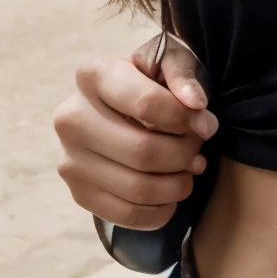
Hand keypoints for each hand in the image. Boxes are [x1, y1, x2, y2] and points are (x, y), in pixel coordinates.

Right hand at [54, 31, 216, 229]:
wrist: (119, 109)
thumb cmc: (149, 83)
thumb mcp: (167, 62)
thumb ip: (184, 73)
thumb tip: (195, 103)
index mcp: (92, 75)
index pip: (146, 103)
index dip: (185, 119)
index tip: (206, 124)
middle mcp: (71, 118)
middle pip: (142, 152)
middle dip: (183, 154)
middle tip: (197, 149)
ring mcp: (70, 159)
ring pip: (138, 188)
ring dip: (177, 185)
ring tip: (188, 171)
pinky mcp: (78, 193)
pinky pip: (127, 215)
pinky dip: (160, 211)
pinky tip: (171, 194)